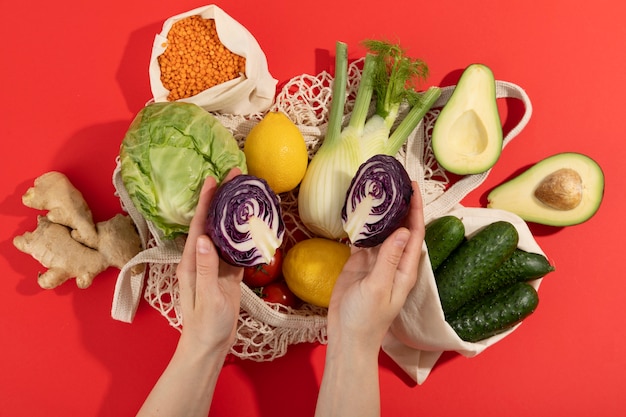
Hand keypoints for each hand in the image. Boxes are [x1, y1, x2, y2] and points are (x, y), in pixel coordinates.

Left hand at [175, 168, 243, 355]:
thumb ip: (206, 268)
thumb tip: (204, 237)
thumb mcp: (207, 296)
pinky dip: (245, 237)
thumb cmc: (205, 324)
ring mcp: (215, 266)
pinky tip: (255, 225)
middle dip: (221, 199)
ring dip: (234, 214)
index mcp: (191, 261)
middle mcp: (202, 259)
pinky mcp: (227, 275)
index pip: (199, 225)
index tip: (212, 179)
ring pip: (226, 234)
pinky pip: (237, 251)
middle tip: (235, 176)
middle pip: (212, 223)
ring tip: (246, 194)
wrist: (209, 346)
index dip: (205, 201)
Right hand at [327, 181, 424, 352]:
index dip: (416, 209)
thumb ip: (389, 259)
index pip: (415, 233)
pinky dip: (361, 226)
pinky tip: (357, 211)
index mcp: (405, 268)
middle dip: (401, 205)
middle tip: (395, 181)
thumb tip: (403, 230)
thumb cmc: (367, 318)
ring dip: (381, 213)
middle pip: (400, 228)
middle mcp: (393, 261)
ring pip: (381, 232)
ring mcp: (376, 262)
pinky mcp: (359, 264)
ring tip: (377, 190)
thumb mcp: (379, 287)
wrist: (347, 336)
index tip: (414, 187)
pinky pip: (363, 240)